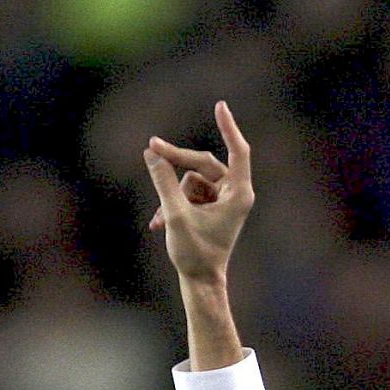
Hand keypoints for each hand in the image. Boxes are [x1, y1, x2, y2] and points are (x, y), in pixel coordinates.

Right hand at [144, 100, 254, 286]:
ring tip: (160, 220)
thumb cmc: (195, 253)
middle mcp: (234, 193)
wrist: (200, 282)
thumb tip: (151, 154)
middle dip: (175, 161)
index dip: (228, 127)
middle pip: (203, 163)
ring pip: (191, 180)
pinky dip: (174, 204)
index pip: (238, 150)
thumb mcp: (175, 214)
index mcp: (239, 193)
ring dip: (172, 195)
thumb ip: (163, 181)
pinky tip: (159, 223)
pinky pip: (188, 193)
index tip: (220, 106)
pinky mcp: (211, 207)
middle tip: (150, 147)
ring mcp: (222, 200)